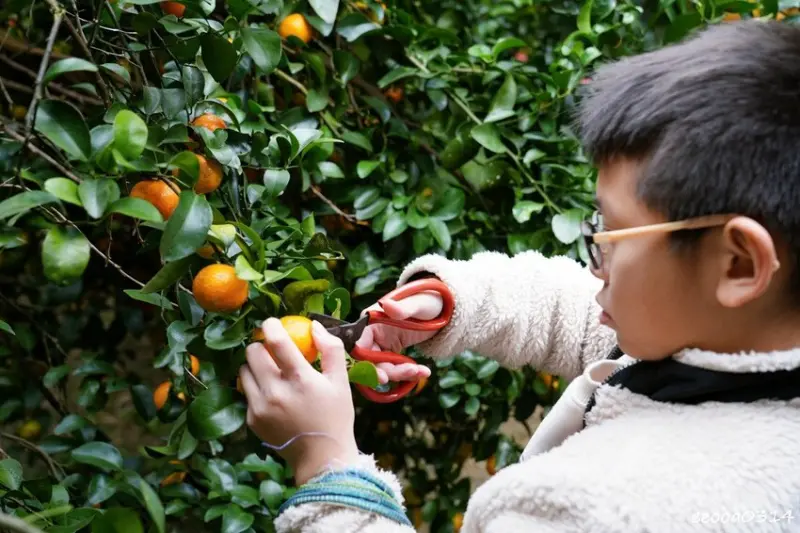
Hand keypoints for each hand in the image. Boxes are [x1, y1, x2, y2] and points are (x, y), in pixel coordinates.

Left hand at [239, 318, 359, 485]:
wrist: (321, 457)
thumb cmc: (335, 416)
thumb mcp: (341, 381)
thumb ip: (330, 349)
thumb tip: (315, 326)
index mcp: (299, 379)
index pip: (276, 342)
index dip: (270, 326)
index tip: (272, 323)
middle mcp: (275, 392)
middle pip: (252, 352)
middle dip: (261, 346)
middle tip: (271, 350)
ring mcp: (260, 407)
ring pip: (243, 371)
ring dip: (254, 366)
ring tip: (269, 372)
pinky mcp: (251, 419)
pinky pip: (246, 392)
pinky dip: (256, 388)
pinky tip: (271, 395)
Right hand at [358, 290, 443, 384]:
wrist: (440, 310)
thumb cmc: (426, 301)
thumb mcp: (417, 305)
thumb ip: (401, 308)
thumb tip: (386, 304)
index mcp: (370, 322)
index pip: (359, 347)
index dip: (366, 364)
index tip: (382, 377)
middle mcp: (371, 334)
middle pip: (370, 362)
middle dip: (389, 371)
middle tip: (409, 372)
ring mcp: (380, 344)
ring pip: (383, 368)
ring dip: (401, 373)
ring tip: (421, 370)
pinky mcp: (390, 352)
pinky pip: (394, 368)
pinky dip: (408, 373)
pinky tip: (423, 371)